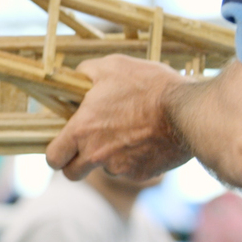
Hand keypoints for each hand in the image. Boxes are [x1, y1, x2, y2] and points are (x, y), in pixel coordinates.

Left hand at [46, 54, 192, 180]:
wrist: (187, 110)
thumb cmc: (148, 86)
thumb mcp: (112, 66)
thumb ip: (85, 73)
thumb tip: (76, 76)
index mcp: (82, 130)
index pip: (53, 158)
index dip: (56, 154)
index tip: (63, 147)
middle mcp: (96, 154)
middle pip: (72, 173)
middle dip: (76, 164)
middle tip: (88, 147)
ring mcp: (119, 168)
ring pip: (105, 170)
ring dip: (110, 158)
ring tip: (129, 133)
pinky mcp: (142, 175)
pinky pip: (131, 171)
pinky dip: (135, 159)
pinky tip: (148, 140)